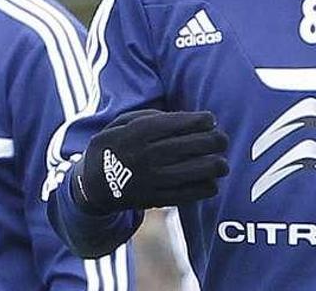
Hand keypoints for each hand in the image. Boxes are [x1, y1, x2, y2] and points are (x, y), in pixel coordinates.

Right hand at [71, 109, 228, 214]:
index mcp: (137, 133)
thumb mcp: (121, 123)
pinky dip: (206, 187)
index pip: (177, 124)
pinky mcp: (157, 199)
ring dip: (215, 165)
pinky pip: (190, 193)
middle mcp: (147, 155)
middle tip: (222, 139)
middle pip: (192, 145)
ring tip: (221, 162)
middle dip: (214, 141)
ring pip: (196, 170)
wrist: (94, 186)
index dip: (200, 121)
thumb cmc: (114, 147)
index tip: (211, 120)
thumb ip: (150, 116)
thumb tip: (184, 118)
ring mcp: (153, 179)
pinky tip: (211, 181)